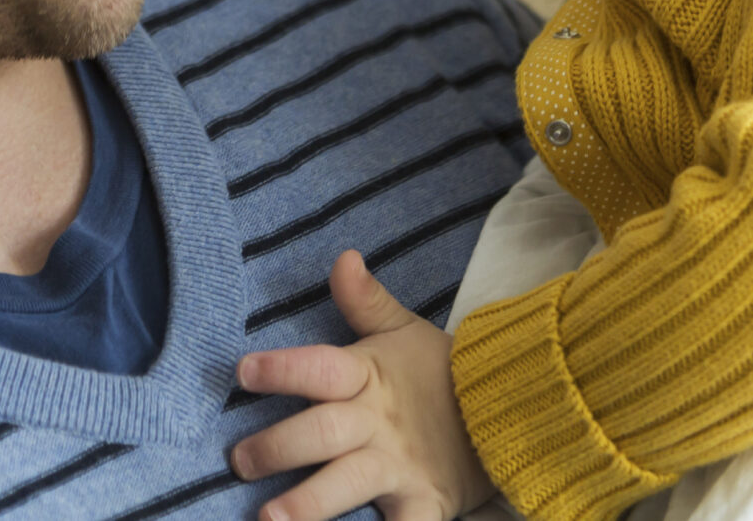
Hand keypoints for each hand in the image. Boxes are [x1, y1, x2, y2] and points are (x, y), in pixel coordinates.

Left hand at [230, 250, 495, 520]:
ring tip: (270, 519)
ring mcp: (400, 468)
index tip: (244, 371)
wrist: (514, 411)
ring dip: (308, 503)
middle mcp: (378, 424)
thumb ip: (366, 301)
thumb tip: (342, 257)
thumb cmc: (443, 373)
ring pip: (348, 484)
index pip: (322, 367)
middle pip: (324, 431)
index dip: (285, 368)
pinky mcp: (423, 505)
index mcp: (369, 378)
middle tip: (239, 459)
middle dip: (279, 445)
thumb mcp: (405, 332)